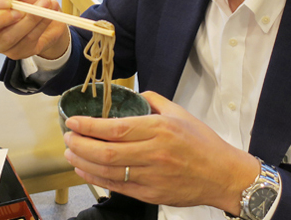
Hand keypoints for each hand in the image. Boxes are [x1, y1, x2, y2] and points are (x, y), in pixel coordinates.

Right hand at [0, 0, 69, 59]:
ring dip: (30, 19)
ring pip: (7, 36)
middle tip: (20, 10)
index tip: (6, 0)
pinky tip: (49, 14)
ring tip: (45, 3)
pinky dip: (41, 25)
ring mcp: (0, 43)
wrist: (55, 13)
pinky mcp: (17, 52)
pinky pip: (27, 40)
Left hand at [63, 91, 258, 212]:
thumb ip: (152, 100)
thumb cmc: (202, 143)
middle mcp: (154, 153)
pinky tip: (85, 170)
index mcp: (160, 129)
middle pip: (106, 152)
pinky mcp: (151, 194)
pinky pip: (117, 187)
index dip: (89, 127)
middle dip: (79, 145)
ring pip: (108, 172)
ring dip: (83, 163)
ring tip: (70, 153)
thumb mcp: (179, 113)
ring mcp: (152, 177)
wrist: (223, 175)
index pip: (116, 129)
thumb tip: (130, 94)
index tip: (73, 122)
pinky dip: (96, 179)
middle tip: (67, 138)